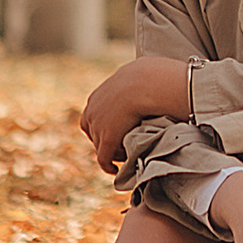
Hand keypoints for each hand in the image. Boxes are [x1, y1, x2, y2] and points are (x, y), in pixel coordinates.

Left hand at [79, 52, 191, 174]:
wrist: (147, 83)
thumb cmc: (150, 75)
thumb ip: (136, 79)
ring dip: (111, 152)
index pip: (94, 116)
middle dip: (106, 140)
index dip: (104, 125)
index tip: (119, 130)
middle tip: (123, 146)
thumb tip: (151, 75)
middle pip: (94, 132)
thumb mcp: (137, 72)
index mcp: (97, 97)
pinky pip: (104, 159)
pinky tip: (117, 170)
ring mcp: (97, 126)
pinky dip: (109, 166)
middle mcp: (92, 111)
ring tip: (126, 156)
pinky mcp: (106, 140)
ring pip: (100, 146)